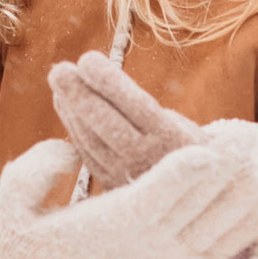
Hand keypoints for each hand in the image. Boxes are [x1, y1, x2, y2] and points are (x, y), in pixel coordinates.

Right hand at [0, 135, 257, 258]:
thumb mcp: (5, 219)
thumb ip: (30, 175)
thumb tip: (68, 149)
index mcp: (104, 233)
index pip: (149, 201)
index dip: (179, 174)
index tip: (207, 148)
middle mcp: (139, 248)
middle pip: (193, 207)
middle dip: (224, 170)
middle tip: (252, 133)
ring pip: (211, 231)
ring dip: (240, 200)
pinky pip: (211, 254)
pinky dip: (239, 236)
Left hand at [49, 53, 205, 189]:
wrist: (198, 200)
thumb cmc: (191, 150)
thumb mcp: (185, 128)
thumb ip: (149, 112)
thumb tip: (105, 87)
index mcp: (173, 140)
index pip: (137, 106)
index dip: (109, 83)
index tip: (87, 59)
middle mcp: (148, 160)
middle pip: (106, 125)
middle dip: (79, 95)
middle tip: (59, 70)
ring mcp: (128, 176)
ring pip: (91, 141)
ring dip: (71, 110)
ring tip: (60, 81)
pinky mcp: (113, 186)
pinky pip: (88, 155)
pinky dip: (74, 128)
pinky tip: (65, 106)